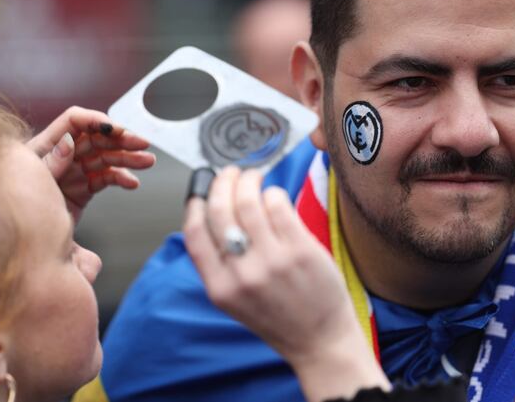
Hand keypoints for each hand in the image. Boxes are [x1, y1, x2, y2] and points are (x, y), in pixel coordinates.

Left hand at [27, 106, 155, 221]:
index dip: (96, 121)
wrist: (26, 245)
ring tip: (147, 162)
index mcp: (45, 146)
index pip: (74, 122)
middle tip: (142, 144)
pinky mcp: (83, 189)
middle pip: (96, 138)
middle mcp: (62, 155)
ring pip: (105, 157)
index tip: (117, 129)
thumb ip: (52, 162)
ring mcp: (74, 172)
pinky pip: (105, 178)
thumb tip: (68, 142)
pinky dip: (120, 178)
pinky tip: (131, 183)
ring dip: (128, 158)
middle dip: (121, 139)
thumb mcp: (34, 182)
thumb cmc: (19, 210)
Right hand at [183, 166, 389, 401]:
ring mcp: (272, 260)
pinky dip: (273, 192)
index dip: (194, 205)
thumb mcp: (234, 301)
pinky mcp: (300, 249)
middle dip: (222, 183)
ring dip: (248, 180)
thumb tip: (211, 215)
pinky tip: (274, 195)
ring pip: (249, 201)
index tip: (200, 194)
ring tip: (252, 177)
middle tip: (229, 174)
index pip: (194, 234)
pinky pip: (278, 204)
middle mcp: (242, 274)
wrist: (320, 340)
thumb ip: (220, 265)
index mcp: (220, 288)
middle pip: (219, 210)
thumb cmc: (279, 318)